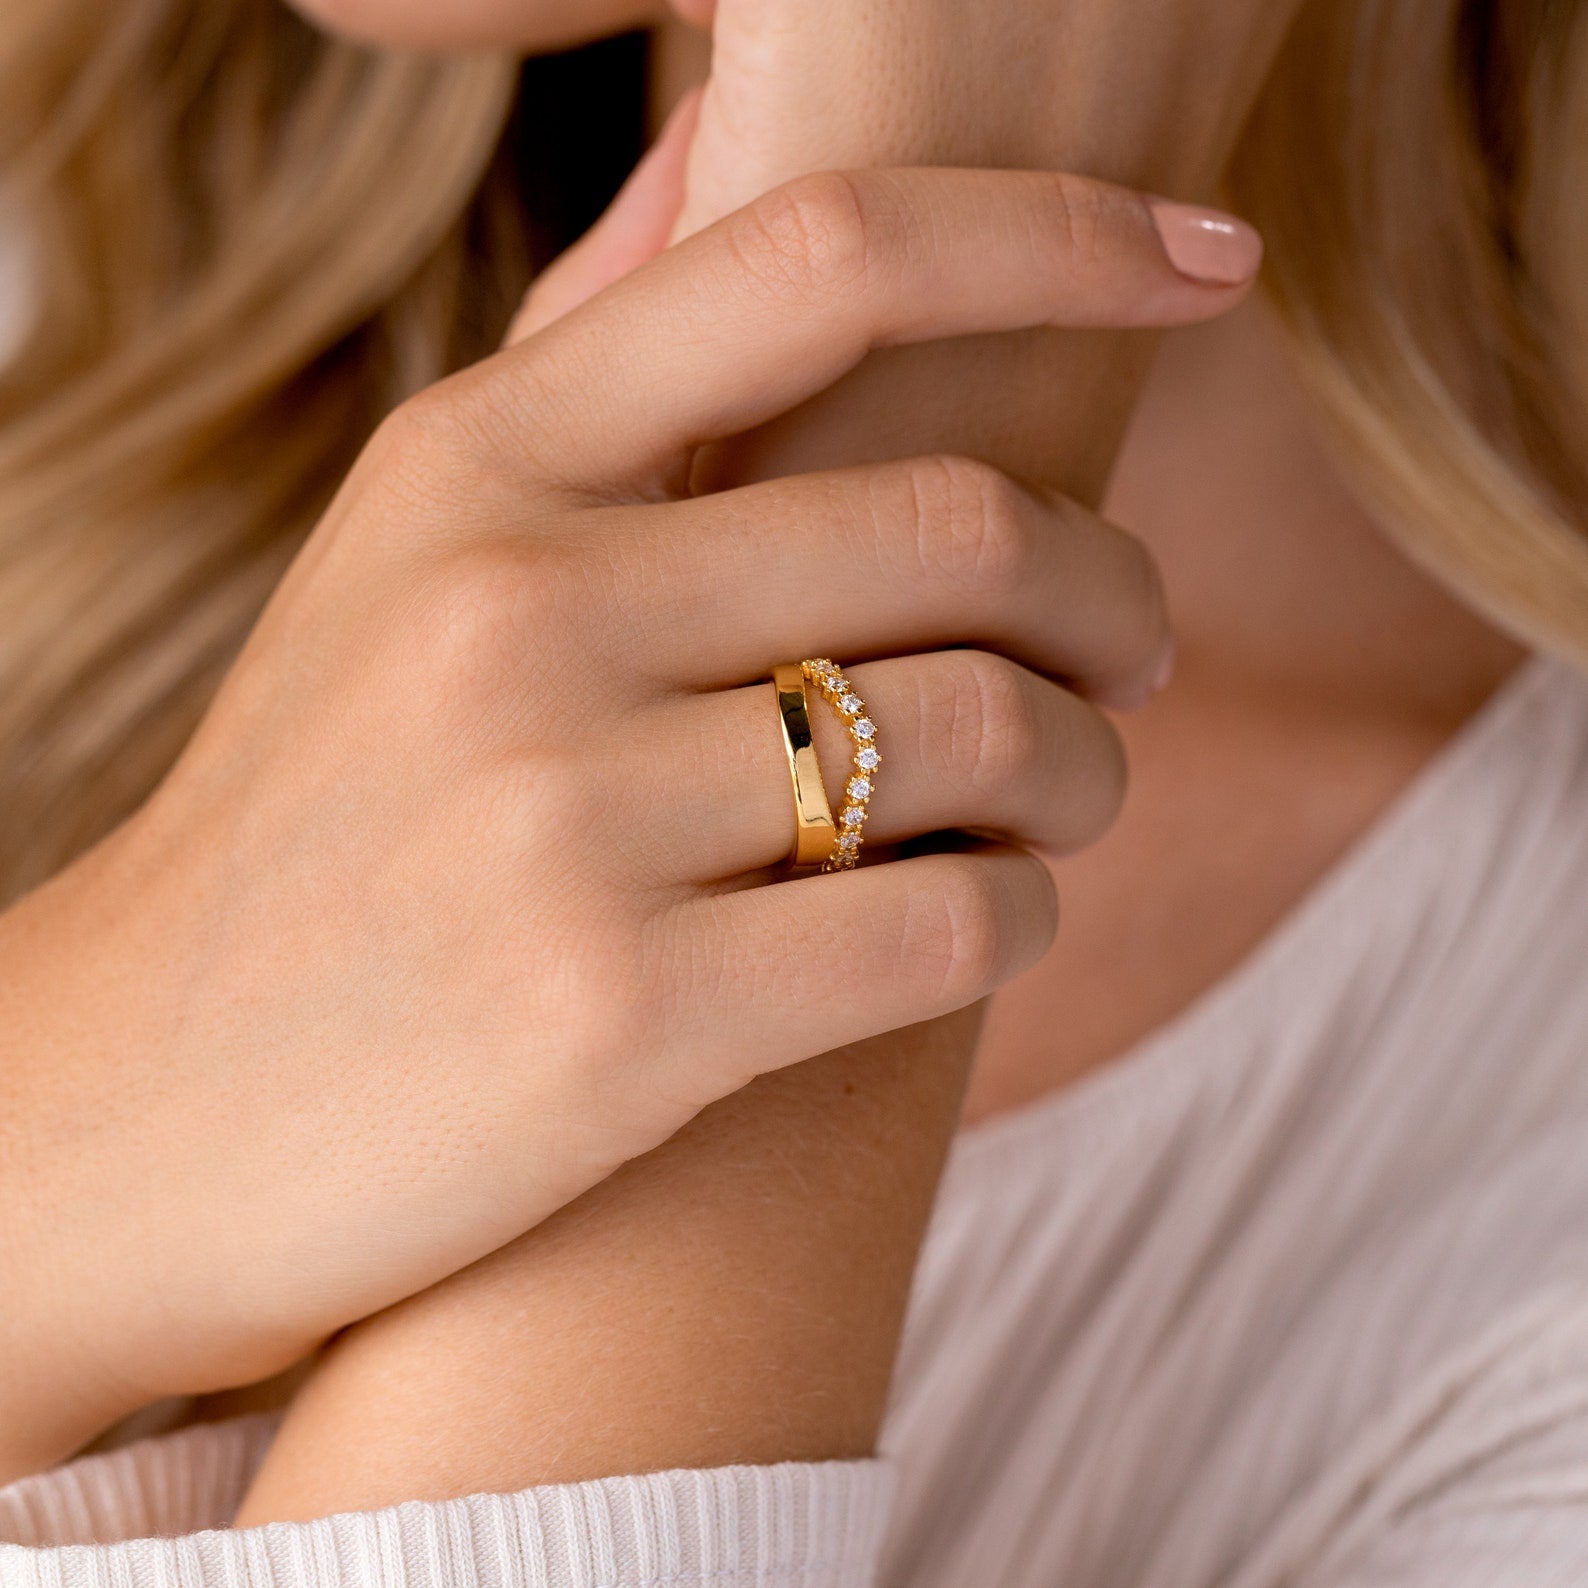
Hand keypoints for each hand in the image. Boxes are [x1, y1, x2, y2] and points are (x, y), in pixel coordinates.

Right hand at [0, 162, 1254, 1478]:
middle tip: (1136, 650)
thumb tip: (725, 143)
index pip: (823, 258)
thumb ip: (582, 362)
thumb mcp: (406, 557)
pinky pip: (952, 926)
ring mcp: (562, 816)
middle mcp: (515, 610)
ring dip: (1090, 768)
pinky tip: (992, 923)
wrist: (155, 1109)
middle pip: (959, 525)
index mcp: (476, 468)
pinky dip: (1023, 920)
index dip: (1060, 230)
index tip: (1213, 258)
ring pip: (989, 734)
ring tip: (1072, 799)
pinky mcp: (623, 1017)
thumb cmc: (327, 827)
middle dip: (1110, 591)